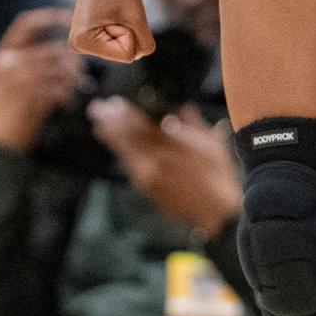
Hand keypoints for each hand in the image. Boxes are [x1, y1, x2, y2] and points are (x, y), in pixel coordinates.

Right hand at [0, 7, 83, 151]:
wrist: (0, 143)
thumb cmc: (12, 109)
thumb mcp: (10, 79)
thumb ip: (30, 58)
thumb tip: (68, 46)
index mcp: (1, 54)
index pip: (26, 22)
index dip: (51, 16)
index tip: (72, 18)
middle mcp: (6, 62)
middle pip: (53, 49)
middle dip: (72, 60)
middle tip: (80, 73)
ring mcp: (16, 79)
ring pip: (60, 68)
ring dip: (73, 79)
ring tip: (75, 88)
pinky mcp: (29, 96)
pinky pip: (60, 87)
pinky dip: (69, 95)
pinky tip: (68, 103)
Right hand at [70, 0, 154, 62]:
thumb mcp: (137, 16)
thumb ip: (144, 42)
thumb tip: (142, 54)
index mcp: (83, 43)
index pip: (128, 54)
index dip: (131, 30)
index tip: (116, 10)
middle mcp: (79, 45)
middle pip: (124, 52)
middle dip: (128, 29)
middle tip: (115, 8)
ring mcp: (83, 41)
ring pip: (123, 46)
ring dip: (126, 26)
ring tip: (112, 8)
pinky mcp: (90, 33)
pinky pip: (119, 39)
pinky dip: (122, 24)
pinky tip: (110, 9)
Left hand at [87, 99, 241, 239]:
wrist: (216, 212)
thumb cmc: (219, 174)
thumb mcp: (212, 143)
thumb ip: (194, 124)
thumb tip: (183, 107)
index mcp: (173, 144)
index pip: (142, 124)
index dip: (126, 113)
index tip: (114, 103)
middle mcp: (157, 159)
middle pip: (128, 137)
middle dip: (111, 122)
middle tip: (97, 109)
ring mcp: (150, 175)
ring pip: (125, 152)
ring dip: (111, 138)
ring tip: (99, 127)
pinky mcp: (148, 189)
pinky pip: (130, 167)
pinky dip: (122, 155)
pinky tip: (117, 149)